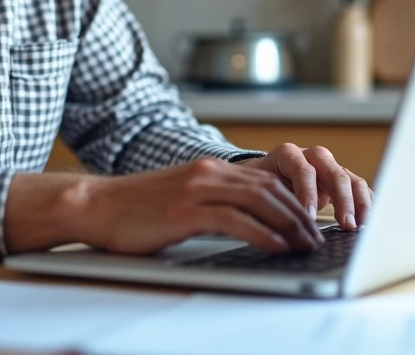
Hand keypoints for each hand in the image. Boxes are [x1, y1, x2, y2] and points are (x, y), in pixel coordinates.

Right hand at [66, 158, 325, 254]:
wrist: (97, 205)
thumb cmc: (138, 209)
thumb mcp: (183, 197)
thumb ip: (214, 201)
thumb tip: (249, 223)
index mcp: (211, 168)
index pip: (267, 180)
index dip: (295, 201)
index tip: (311, 223)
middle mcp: (209, 172)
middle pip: (271, 189)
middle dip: (300, 215)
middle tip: (317, 238)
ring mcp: (197, 189)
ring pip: (259, 201)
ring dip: (289, 224)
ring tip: (305, 244)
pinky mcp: (185, 211)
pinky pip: (234, 220)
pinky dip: (261, 233)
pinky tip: (276, 247)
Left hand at [236, 144, 372, 229]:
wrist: (263, 178)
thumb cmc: (258, 185)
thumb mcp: (257, 190)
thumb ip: (267, 201)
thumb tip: (273, 228)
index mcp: (288, 155)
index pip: (303, 170)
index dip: (308, 193)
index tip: (309, 216)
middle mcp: (313, 157)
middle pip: (334, 173)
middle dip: (342, 200)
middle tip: (345, 224)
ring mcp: (329, 167)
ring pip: (350, 179)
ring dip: (358, 203)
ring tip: (359, 226)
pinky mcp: (341, 181)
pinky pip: (359, 188)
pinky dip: (365, 204)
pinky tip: (367, 222)